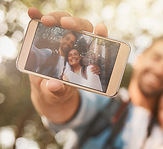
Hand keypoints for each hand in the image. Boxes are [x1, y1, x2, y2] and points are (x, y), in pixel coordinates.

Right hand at [27, 8, 107, 123]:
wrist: (47, 89)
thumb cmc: (60, 91)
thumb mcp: (59, 93)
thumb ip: (58, 90)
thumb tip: (54, 85)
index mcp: (87, 58)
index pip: (99, 43)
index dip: (101, 34)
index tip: (100, 28)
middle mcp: (78, 45)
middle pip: (81, 27)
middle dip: (75, 23)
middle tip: (65, 24)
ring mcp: (63, 38)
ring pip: (64, 22)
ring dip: (56, 18)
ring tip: (46, 21)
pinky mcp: (48, 37)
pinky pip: (45, 24)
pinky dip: (38, 17)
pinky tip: (32, 13)